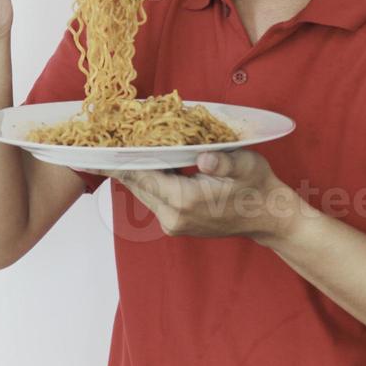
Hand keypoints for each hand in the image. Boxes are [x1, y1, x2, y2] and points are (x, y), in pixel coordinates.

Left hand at [81, 149, 308, 244]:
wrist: (269, 217)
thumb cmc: (258, 186)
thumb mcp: (246, 166)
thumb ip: (223, 163)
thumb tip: (204, 159)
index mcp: (186, 201)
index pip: (143, 175)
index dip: (121, 159)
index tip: (97, 147)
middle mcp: (174, 217)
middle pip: (137, 184)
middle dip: (120, 162)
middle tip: (98, 140)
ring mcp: (174, 223)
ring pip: (143, 191)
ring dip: (132, 170)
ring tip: (113, 148)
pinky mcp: (176, 224)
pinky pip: (153, 197)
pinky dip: (145, 179)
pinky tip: (139, 162)